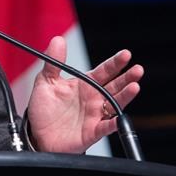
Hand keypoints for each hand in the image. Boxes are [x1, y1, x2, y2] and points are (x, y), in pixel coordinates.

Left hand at [27, 36, 142, 153]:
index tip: (126, 54)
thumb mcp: (45, 82)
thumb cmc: (44, 110)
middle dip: (127, 78)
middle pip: (114, 86)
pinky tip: (119, 117)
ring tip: (134, 86)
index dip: (115, 63)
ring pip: (115, 105)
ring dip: (125, 96)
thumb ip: (53, 62)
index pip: (104, 71)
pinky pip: (106, 127)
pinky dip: (114, 123)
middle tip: (137, 69)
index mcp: (84, 85)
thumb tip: (57, 40)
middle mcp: (93, 99)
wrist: (37, 135)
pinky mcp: (92, 132)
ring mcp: (94, 116)